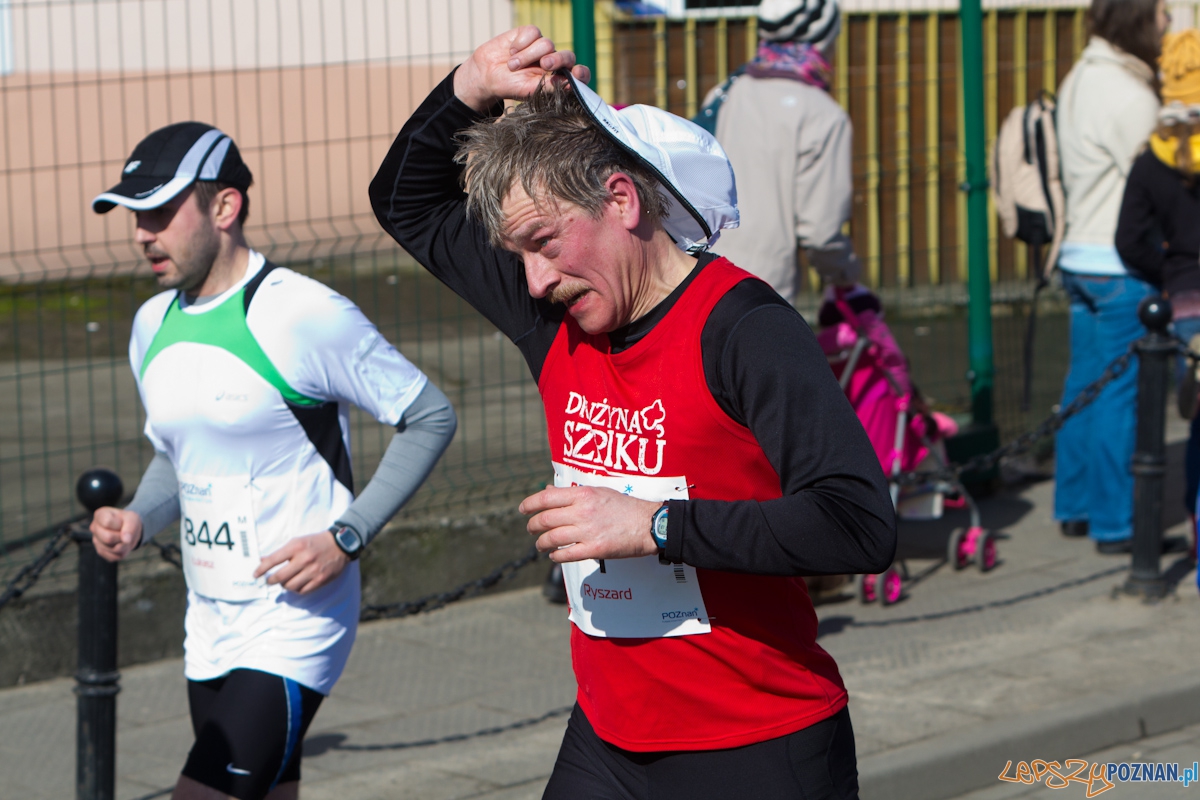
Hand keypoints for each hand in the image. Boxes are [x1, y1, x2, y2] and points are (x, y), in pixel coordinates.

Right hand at [90, 507, 142, 561]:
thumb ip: (130, 527)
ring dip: (124, 545)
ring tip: (124, 538)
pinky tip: (122, 545)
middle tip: (126, 533)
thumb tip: (126, 540)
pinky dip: (122, 552)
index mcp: (100, 515)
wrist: (128, 530)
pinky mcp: (101, 552)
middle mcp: (94, 528)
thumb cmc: (128, 521)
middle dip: (122, 537)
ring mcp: (96, 541)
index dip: (120, 525)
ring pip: (112, 549)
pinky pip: (113, 557)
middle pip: (108, 538)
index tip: (123, 523)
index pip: (108, 522)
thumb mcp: (133, 518)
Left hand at [254, 531, 350, 594]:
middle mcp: (304, 559)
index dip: (261, 569)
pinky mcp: (320, 579)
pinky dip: (296, 589)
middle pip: (280, 577)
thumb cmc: (315, 542)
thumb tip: (262, 560)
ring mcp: (313, 571)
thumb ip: (281, 552)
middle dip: (270, 580)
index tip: (255, 575)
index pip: (273, 560)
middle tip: (269, 580)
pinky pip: (302, 590)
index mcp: (296, 547)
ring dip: (284, 585)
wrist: (340, 545)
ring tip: (285, 582)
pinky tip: (296, 584)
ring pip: (290, 586)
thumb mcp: (297, 541)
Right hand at [454, 25, 590, 112]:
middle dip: (557, 59)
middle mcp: (553, 62)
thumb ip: (550, 87)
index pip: (578, 74)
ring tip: (513, 66)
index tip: (576, 74)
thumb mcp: (530, 90)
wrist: (487, 74)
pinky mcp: (528, 34)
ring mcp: (541, 47)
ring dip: (528, 55)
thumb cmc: (509, 86)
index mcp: (557, 78)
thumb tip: (570, 84)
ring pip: (547, 44)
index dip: (581, 73)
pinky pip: (533, 32)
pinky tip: (511, 51)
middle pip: (567, 55)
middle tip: (544, 65)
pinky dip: (521, 43)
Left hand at [520, 486, 658, 562]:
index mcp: (583, 494)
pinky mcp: (595, 549)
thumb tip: (548, 491)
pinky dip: (556, 556)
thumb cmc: (625, 507)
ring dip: (541, 543)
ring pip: (552, 538)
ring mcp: (588, 531)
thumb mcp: (599, 492)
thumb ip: (573, 493)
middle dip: (532, 526)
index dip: (529, 504)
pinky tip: (554, 556)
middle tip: (531, 530)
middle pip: (545, 519)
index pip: (546, 498)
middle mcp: (582, 511)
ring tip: (540, 545)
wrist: (649, 524)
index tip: (522, 510)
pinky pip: (567, 554)